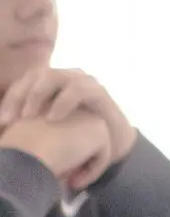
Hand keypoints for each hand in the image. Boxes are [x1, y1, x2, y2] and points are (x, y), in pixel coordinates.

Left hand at [0, 67, 134, 180]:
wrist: (112, 141)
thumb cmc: (75, 135)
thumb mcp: (46, 127)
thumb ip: (28, 122)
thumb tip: (2, 126)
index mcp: (51, 82)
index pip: (24, 81)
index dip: (11, 98)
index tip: (3, 122)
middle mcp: (66, 77)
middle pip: (36, 75)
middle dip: (21, 95)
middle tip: (12, 119)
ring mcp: (83, 81)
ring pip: (54, 76)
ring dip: (38, 95)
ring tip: (29, 117)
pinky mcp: (98, 91)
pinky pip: (78, 89)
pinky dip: (62, 103)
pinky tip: (52, 119)